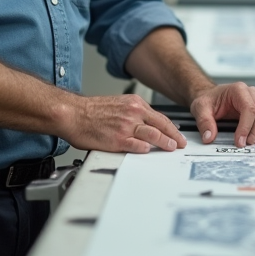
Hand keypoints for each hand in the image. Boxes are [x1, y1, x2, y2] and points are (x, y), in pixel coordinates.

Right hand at [62, 94, 187, 153]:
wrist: (73, 113)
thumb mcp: (118, 104)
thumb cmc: (91, 111)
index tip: (178, 135)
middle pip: (161, 125)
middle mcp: (133, 113)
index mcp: (134, 104)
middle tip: (181, 144)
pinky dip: (146, 149)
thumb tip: (147, 124)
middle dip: (174, 136)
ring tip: (171, 148)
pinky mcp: (118, 139)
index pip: (159, 117)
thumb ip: (134, 114)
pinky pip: (137, 145)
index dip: (171, 127)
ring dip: (165, 142)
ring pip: (153, 135)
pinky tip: (150, 151)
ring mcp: (126, 126)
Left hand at [190, 82, 254, 146]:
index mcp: (238, 90)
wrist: (212, 97)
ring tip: (252, 142)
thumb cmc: (208, 100)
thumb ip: (204, 122)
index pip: (249, 108)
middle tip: (247, 144)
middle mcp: (251, 92)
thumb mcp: (200, 108)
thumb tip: (209, 137)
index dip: (246, 127)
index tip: (239, 141)